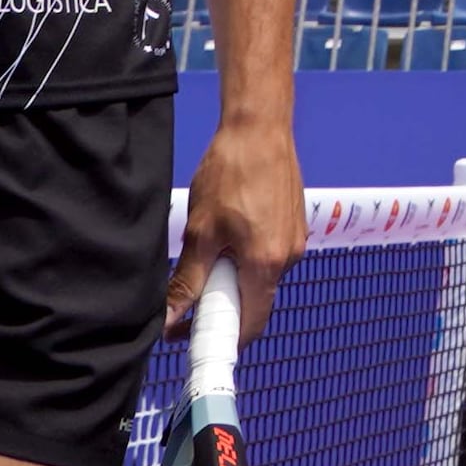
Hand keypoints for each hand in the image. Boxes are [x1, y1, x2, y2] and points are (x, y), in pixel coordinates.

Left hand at [170, 110, 306, 336]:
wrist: (259, 128)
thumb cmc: (230, 174)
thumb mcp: (201, 232)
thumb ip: (188, 281)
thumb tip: (169, 320)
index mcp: (266, 265)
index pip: (249, 326)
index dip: (220, 337)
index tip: (191, 335)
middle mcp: (288, 257)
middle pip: (255, 302)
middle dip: (223, 305)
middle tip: (191, 291)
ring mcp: (296, 239)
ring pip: (261, 277)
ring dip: (235, 278)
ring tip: (210, 251)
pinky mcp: (296, 224)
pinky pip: (270, 255)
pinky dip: (248, 257)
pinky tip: (230, 233)